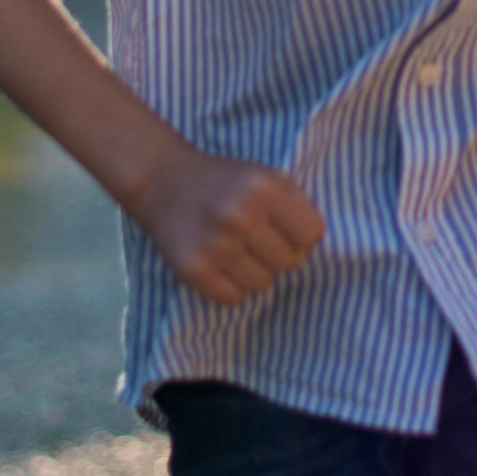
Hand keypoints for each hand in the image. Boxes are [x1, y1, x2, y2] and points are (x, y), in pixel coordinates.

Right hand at [135, 144, 325, 303]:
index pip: (312, 234)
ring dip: (254, 271)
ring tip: (235, 249)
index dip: (301, 234)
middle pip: (290, 262)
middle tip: (255, 238)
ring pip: (264, 284)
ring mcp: (216, 245)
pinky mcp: (194, 270)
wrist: (164, 181)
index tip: (285, 228)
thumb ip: (294, 208)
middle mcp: (241, 216)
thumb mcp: (266, 177)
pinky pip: (234, 298)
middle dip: (278, 253)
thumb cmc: (226, 182)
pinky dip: (230, 285)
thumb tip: (308, 251)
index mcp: (266, 187)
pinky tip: (218, 262)